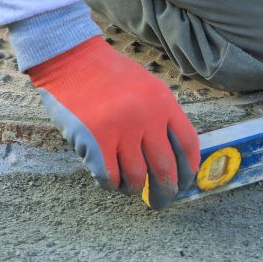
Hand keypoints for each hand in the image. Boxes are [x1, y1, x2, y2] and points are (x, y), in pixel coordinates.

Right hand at [27, 37, 199, 209]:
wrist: (73, 60)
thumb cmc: (111, 75)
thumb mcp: (149, 88)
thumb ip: (163, 116)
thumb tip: (176, 154)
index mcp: (165, 104)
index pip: (188, 145)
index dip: (189, 168)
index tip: (186, 182)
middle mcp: (147, 119)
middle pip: (166, 168)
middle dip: (167, 191)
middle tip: (163, 201)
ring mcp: (121, 130)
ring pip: (137, 177)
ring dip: (136, 189)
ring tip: (132, 189)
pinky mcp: (94, 140)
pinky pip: (109, 176)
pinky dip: (112, 185)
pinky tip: (112, 182)